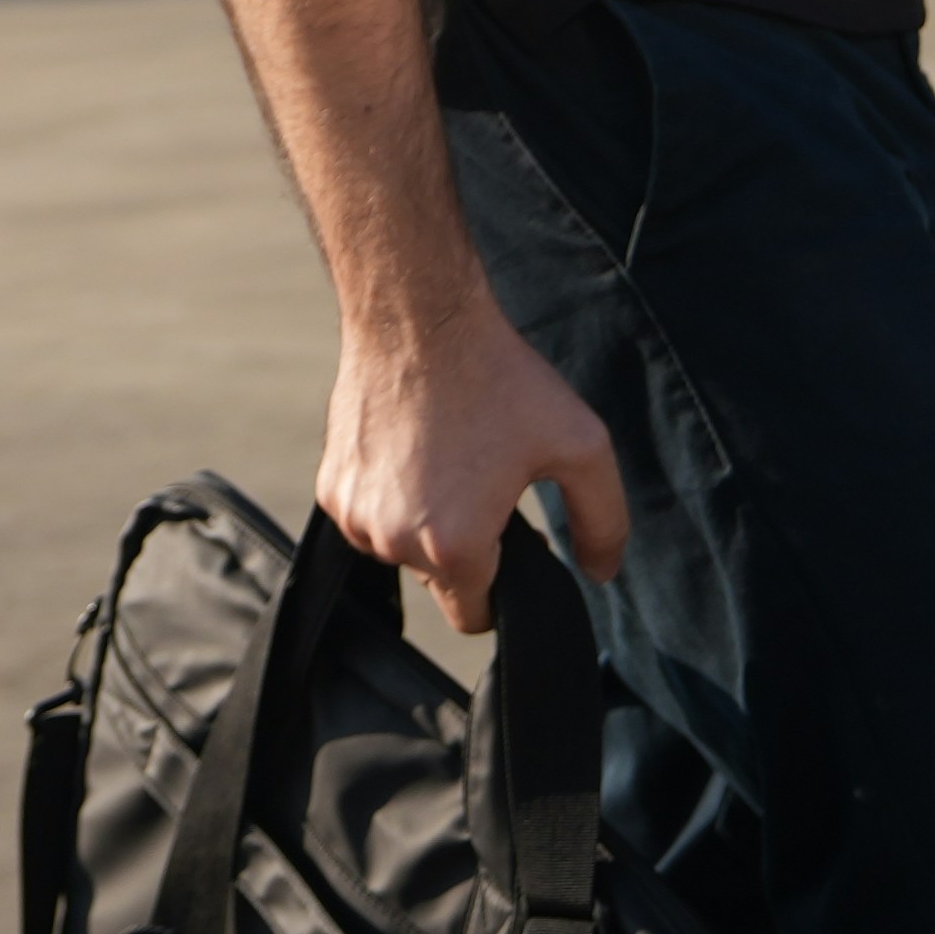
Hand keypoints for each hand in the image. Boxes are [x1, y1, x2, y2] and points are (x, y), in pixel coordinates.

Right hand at [315, 287, 628, 635]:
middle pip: (439, 582)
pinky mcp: (331, 485)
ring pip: (399, 550)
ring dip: (423, 524)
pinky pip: (369, 517)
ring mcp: (354, 514)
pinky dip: (391, 498)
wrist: (418, 317)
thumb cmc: (498, 379)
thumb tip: (602, 573)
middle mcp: (394, 540)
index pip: (476, 616)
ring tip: (449, 459)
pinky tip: (415, 448)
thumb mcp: (581, 446)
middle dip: (464, 547)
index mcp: (454, 546)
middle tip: (485, 482)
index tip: (512, 532)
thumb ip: (604, 522)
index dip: (503, 581)